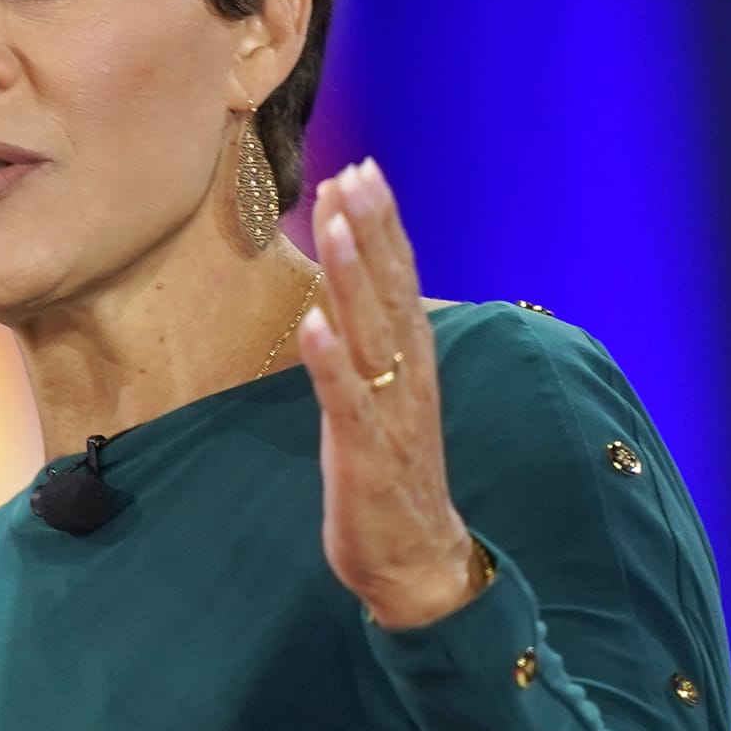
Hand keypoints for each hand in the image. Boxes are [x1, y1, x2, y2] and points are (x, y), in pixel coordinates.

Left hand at [295, 157, 484, 629]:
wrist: (417, 561)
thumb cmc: (393, 474)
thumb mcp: (384, 398)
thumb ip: (374, 344)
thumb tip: (348, 293)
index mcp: (411, 361)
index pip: (399, 278)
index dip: (383, 224)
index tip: (364, 170)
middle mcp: (407, 377)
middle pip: (389, 291)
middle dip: (371, 229)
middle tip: (354, 173)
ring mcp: (388, 414)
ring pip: (371, 333)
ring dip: (353, 275)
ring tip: (337, 223)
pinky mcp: (364, 454)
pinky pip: (346, 400)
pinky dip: (330, 361)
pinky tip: (312, 323)